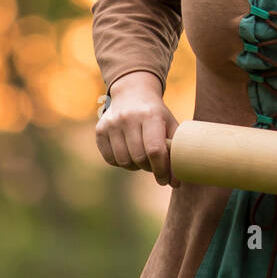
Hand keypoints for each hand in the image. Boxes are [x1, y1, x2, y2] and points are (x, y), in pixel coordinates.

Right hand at [94, 71, 181, 187]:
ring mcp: (112, 123)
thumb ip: (176, 151)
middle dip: (149, 168)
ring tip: (141, 158)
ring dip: (134, 166)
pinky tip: (128, 153)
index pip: (155, 150)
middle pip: (139, 158)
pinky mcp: (100, 130)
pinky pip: (110, 159)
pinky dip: (120, 163)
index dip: (161, 170)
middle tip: (153, 166)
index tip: (165, 180)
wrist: (132, 93)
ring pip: (124, 161)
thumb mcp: (170, 124)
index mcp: (150, 115)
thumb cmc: (156, 114)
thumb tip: (176, 184)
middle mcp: (129, 117)